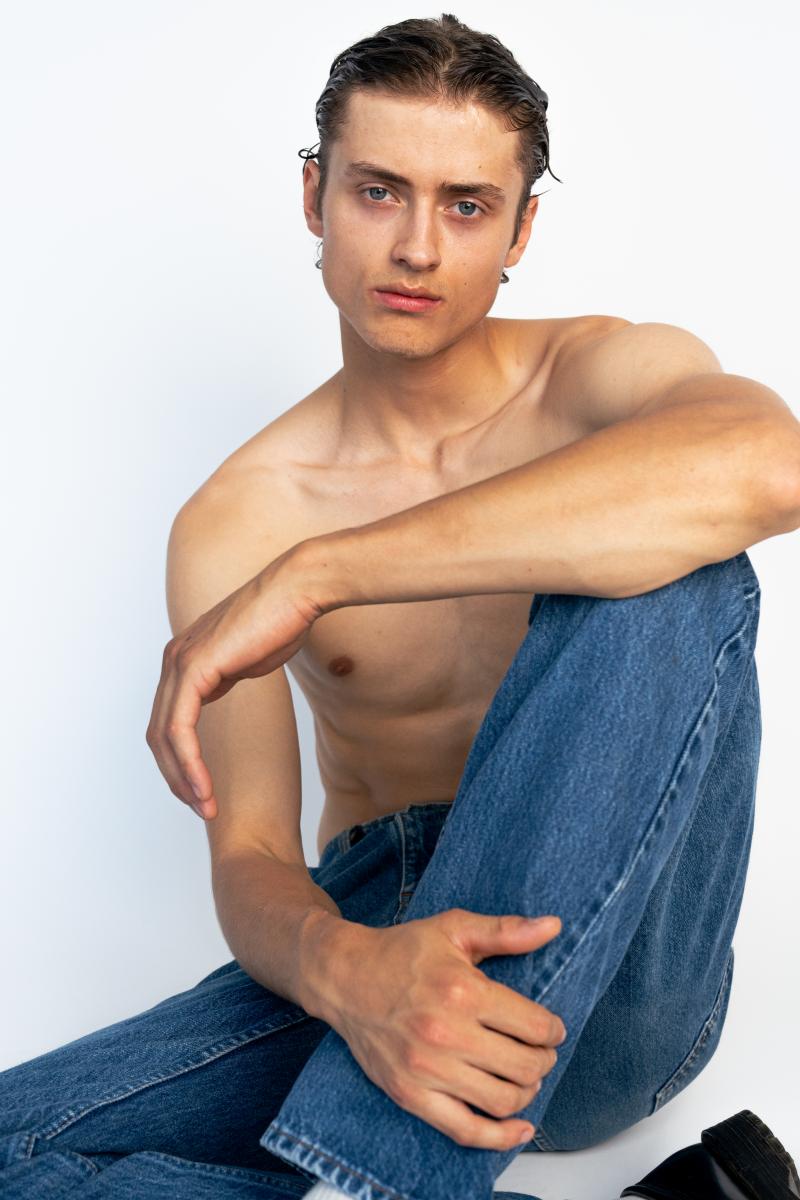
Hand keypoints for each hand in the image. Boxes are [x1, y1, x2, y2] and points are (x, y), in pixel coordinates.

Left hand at [146, 546, 319, 817]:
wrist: (298, 591)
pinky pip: (180, 728)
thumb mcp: (248, 657)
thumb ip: (228, 675)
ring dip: (183, 778)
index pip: (168, 722)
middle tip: (203, 808)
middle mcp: (174, 660)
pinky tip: (205, 786)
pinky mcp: (194, 668)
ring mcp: (180, 662)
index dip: (182, 762)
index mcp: (186, 659)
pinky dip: (190, 763)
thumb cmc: (283, 619)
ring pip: (165, 737)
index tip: (204, 790)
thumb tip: (224, 688)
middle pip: (158, 735)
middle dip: (177, 778)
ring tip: (206, 807)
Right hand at [320, 908, 566, 1149]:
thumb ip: (506, 930)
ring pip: (502, 1100)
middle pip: (524, 1066)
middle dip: (543, 1061)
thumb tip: (555, 926)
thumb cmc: (402, 952)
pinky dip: (500, 1137)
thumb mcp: (454, 928)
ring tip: (524, 1076)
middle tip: (540, 1052)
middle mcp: (446, 1033)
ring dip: (527, 1091)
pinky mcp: (410, 1095)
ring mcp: (427, 1069)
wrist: (345, 977)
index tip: (551, 1029)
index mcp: (462, 990)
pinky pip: (466, 1130)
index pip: (534, 1026)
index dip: (553, 1030)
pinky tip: (520, 1126)